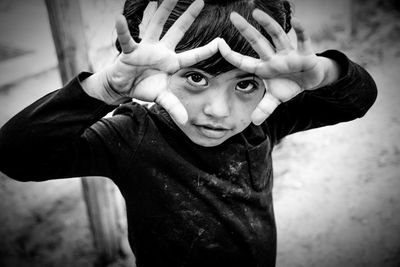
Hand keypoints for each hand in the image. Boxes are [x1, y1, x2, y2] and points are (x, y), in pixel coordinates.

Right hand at [107, 0, 218, 123]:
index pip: (193, 55)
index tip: (222, 41)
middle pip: (177, 31)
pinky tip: (119, 18)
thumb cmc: (144, 88)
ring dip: (162, 11)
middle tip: (201, 1)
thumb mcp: (162, 98)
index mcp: (172, 63)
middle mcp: (162, 51)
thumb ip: (174, 107)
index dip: (207, 49)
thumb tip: (186, 121)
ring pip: (156, 25)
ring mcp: (147, 48)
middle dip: (188, 17)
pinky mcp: (131, 51)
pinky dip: (123, 30)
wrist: (123, 87)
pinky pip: (127, 40)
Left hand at [218, 9, 337, 124]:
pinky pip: (303, 41)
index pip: (244, 61)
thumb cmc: (288, 85)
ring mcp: (288, 54)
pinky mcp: (305, 54)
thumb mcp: (275, 99)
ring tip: (257, 13)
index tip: (217, 43)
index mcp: (264, 68)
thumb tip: (254, 122)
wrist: (309, 79)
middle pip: (258, 42)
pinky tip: (296, 21)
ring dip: (268, 25)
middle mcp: (274, 58)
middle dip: (246, 30)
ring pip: (277, 36)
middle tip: (233, 16)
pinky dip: (301, 32)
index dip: (231, 54)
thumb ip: (264, 109)